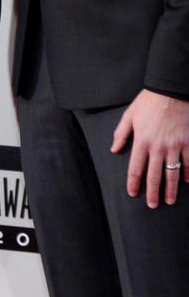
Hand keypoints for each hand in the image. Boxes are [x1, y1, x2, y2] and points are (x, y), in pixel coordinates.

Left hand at [111, 89, 188, 206]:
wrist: (171, 90)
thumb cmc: (149, 101)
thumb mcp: (130, 115)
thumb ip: (121, 133)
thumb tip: (114, 150)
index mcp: (141, 140)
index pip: (135, 168)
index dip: (133, 183)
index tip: (133, 193)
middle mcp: (158, 147)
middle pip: (154, 175)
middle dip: (153, 192)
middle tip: (153, 205)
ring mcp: (175, 146)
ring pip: (172, 173)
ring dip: (171, 189)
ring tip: (169, 201)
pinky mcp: (188, 142)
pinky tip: (187, 182)